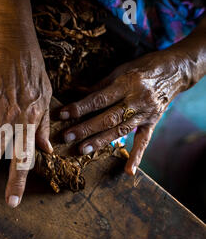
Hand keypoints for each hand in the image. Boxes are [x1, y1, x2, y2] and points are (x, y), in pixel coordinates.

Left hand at [58, 50, 192, 174]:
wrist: (175, 71)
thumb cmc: (143, 68)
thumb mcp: (120, 71)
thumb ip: (99, 86)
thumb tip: (75, 93)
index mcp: (126, 84)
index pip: (99, 99)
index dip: (79, 108)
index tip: (62, 115)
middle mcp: (136, 100)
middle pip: (108, 118)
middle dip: (86, 128)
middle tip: (67, 137)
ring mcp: (146, 114)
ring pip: (120, 131)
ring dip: (100, 141)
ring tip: (82, 150)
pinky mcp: (152, 122)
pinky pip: (144, 141)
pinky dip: (137, 156)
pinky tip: (129, 171)